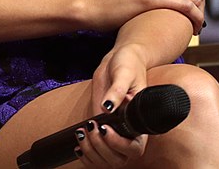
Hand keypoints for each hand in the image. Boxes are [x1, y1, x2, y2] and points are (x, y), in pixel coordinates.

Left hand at [79, 45, 148, 165]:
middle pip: (119, 158)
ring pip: (107, 158)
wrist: (119, 60)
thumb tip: (108, 107)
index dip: (118, 144)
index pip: (134, 147)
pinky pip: (96, 148)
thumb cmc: (128, 64)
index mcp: (139, 122)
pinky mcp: (102, 125)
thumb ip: (117, 91)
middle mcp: (128, 130)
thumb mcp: (124, 73)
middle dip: (102, 148)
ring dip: (92, 151)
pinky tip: (78, 142)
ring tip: (82, 133)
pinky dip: (86, 151)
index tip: (105, 128)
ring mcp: (114, 130)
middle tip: (91, 128)